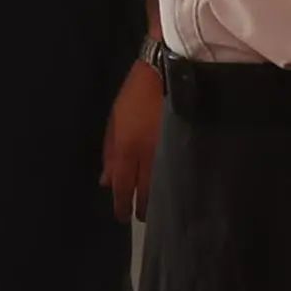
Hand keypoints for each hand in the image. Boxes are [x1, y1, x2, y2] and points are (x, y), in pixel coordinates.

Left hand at [100, 58, 162, 222]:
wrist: (165, 72)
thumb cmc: (134, 96)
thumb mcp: (114, 121)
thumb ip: (109, 153)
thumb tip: (106, 181)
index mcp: (127, 149)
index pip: (123, 186)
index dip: (122, 204)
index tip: (122, 218)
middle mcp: (148, 156)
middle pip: (146, 192)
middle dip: (143, 208)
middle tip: (142, 217)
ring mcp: (169, 152)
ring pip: (163, 185)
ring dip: (159, 200)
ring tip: (157, 209)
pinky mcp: (185, 146)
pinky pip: (177, 171)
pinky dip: (173, 182)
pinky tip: (173, 188)